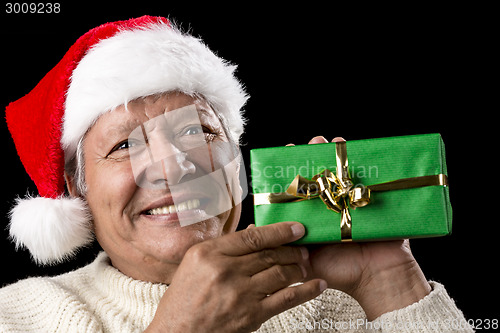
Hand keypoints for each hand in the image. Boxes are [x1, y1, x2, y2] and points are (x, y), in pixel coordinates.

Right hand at [146, 222, 326, 331]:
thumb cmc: (183, 298)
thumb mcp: (194, 262)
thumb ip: (224, 247)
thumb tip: (255, 230)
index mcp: (209, 254)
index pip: (252, 236)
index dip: (279, 231)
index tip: (296, 228)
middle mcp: (225, 271)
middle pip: (269, 254)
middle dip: (292, 250)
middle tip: (303, 249)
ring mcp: (240, 294)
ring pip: (281, 274)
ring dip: (299, 268)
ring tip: (305, 265)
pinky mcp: (251, 316)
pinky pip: (286, 299)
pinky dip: (306, 291)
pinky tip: (318, 285)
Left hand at [298, 136, 431, 319]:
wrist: (377, 280)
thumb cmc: (342, 273)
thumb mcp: (306, 261)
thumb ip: (282, 247)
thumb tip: (253, 228)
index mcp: (315, 216)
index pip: (302, 188)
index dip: (295, 171)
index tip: (286, 152)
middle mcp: (332, 206)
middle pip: (322, 176)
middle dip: (316, 156)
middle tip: (312, 143)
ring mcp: (353, 203)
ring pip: (343, 173)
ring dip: (337, 155)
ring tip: (331, 142)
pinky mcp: (371, 203)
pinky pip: (368, 179)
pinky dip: (364, 164)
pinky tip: (356, 151)